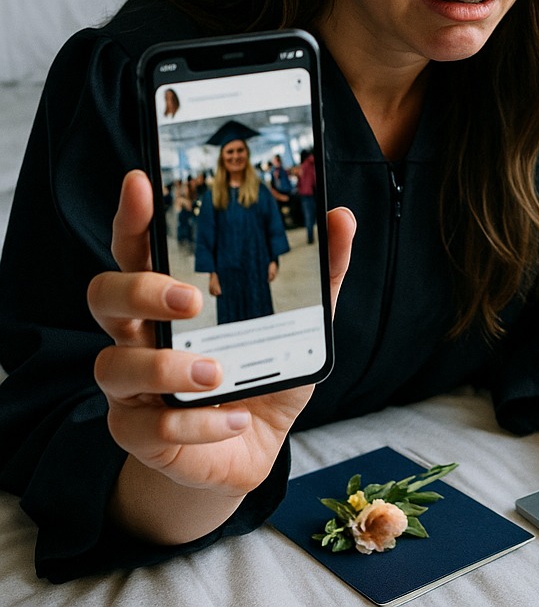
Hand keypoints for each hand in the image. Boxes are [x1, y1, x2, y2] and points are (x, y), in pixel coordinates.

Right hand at [88, 170, 353, 544]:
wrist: (252, 448)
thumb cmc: (263, 373)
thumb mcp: (301, 323)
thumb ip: (320, 273)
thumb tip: (342, 217)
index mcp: (170, 297)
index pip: (137, 247)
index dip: (132, 215)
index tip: (141, 183)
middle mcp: (140, 334)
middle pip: (104, 296)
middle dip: (140, 291)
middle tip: (191, 299)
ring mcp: (132, 386)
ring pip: (114, 365)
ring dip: (165, 368)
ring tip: (216, 372)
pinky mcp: (139, 434)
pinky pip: (150, 427)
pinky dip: (197, 423)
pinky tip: (234, 419)